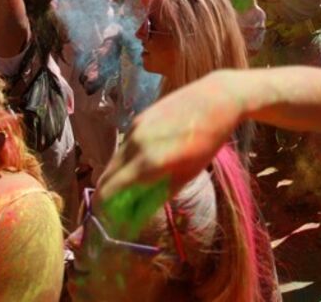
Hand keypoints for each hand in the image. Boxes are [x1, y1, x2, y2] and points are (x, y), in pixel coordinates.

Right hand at [97, 71, 242, 202]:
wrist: (217, 98)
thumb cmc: (208, 141)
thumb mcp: (187, 175)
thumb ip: (158, 195)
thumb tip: (136, 215)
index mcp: (149, 163)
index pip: (109, 191)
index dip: (103, 210)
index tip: (108, 222)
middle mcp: (135, 144)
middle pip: (105, 177)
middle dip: (105, 196)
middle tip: (114, 211)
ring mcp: (134, 129)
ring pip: (113, 161)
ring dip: (115, 178)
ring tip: (128, 190)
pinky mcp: (137, 118)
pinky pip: (123, 146)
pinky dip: (125, 160)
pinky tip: (139, 166)